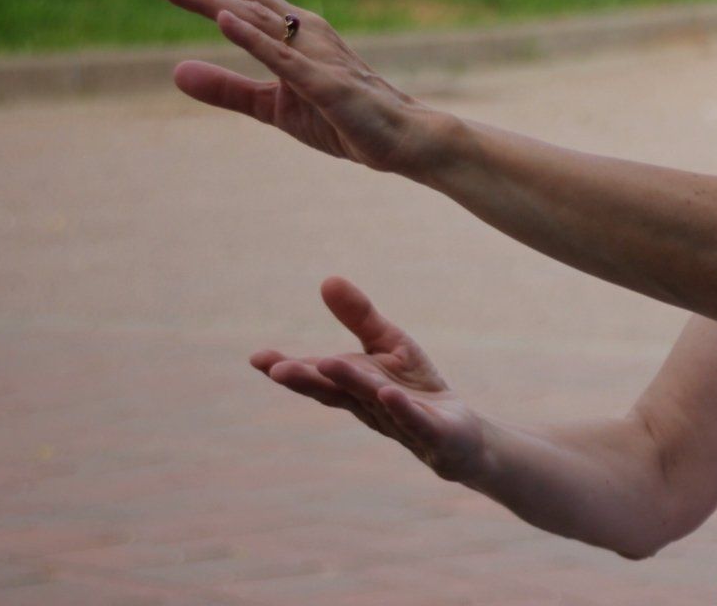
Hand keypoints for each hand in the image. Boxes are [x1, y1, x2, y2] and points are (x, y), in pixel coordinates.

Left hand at [137, 0, 435, 172]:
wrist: (401, 138)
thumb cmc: (341, 118)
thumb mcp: (271, 106)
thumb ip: (225, 88)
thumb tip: (174, 71)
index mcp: (292, 30)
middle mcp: (302, 29)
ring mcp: (314, 52)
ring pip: (253, 14)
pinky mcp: (323, 82)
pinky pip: (281, 55)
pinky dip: (249, 35)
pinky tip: (220, 18)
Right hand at [253, 276, 490, 483]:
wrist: (459, 436)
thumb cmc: (415, 389)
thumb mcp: (389, 345)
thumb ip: (359, 317)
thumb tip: (327, 280)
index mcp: (354, 387)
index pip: (318, 377)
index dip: (289, 368)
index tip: (256, 358)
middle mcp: (369, 407)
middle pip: (335, 392)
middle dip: (307, 380)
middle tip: (276, 369)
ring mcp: (399, 421)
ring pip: (371, 400)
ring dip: (349, 382)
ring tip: (326, 363)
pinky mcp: (431, 433)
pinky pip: (413, 419)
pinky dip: (400, 407)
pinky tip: (388, 392)